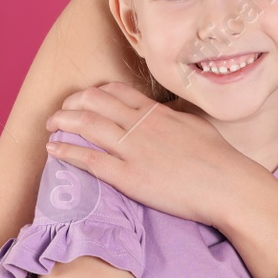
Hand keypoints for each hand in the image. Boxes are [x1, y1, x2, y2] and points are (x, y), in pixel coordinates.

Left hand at [44, 82, 256, 225]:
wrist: (228, 186)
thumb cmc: (218, 159)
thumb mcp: (195, 125)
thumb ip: (174, 118)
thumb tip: (164, 114)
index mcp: (156, 112)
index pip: (115, 91)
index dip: (91, 93)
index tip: (80, 99)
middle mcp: (141, 125)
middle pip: (94, 102)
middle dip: (70, 104)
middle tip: (59, 112)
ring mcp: (134, 150)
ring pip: (87, 125)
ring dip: (62, 122)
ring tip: (50, 126)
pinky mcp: (129, 177)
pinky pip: (90, 160)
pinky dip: (67, 151)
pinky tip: (53, 150)